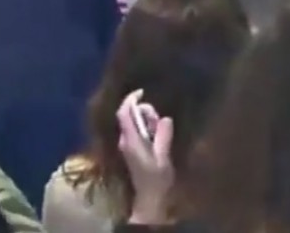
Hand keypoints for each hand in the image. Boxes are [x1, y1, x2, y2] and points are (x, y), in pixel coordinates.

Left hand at [117, 90, 173, 224]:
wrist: (149, 199)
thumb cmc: (156, 179)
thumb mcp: (163, 157)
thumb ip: (163, 136)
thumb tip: (165, 118)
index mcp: (131, 140)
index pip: (124, 114)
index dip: (130, 100)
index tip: (142, 91)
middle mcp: (125, 140)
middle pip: (130, 116)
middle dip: (145, 112)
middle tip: (159, 122)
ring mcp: (126, 145)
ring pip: (134, 123)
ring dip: (147, 122)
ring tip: (160, 132)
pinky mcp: (131, 149)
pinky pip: (136, 131)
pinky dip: (146, 129)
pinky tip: (156, 138)